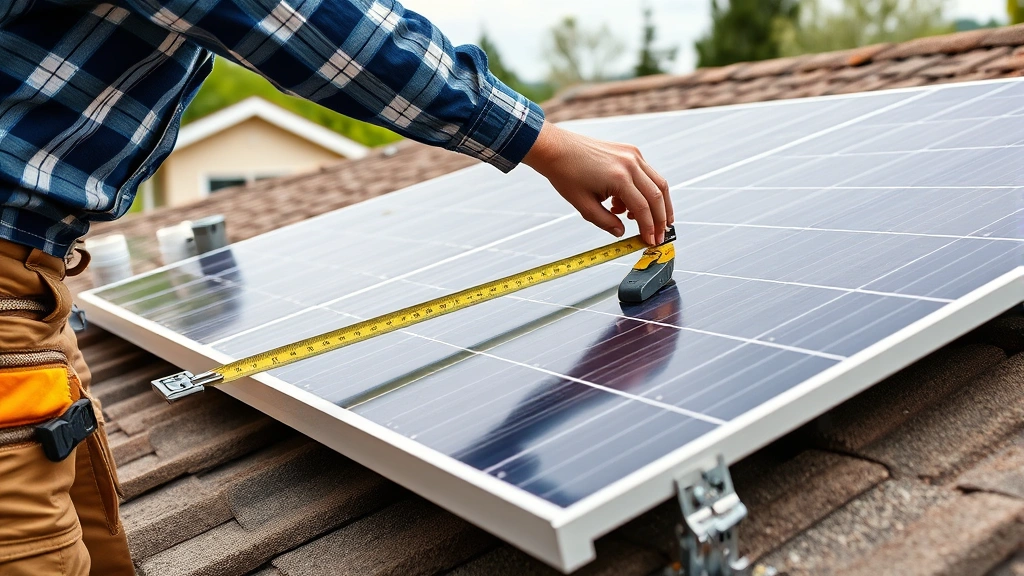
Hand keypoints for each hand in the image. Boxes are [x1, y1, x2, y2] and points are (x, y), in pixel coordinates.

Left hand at [522, 121, 672, 244]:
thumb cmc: (565, 174)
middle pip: (657, 195)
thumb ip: (605, 222)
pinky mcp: (631, 151)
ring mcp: (632, 155)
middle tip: (660, 235)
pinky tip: (629, 206)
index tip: (651, 240)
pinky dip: (646, 191)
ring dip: (660, 204)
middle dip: (661, 218)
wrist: (556, 149)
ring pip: (658, 183)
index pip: (643, 208)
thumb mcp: (584, 205)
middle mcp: (630, 163)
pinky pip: (647, 174)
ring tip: (653, 222)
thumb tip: (621, 233)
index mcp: (619, 177)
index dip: (649, 228)